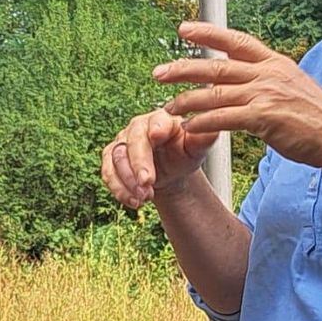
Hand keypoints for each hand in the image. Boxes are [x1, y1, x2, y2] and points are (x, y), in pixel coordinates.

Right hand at [102, 105, 219, 209]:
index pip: (156, 121)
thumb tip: (213, 129)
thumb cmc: (184, 152)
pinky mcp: (111, 159)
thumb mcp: (198, 147)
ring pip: (117, 158)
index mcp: (161, 119)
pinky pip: (108, 173)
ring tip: (145, 198)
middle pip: (133, 141)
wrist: (171, 169)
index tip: (157, 136)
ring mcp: (122, 142)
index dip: (155, 128)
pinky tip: (134, 202)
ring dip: (129, 181)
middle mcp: (138, 127)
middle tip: (147, 182)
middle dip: (138, 163)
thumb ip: (204, 138)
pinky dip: (119, 189)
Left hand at [151, 21, 321, 167]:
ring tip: (168, 107)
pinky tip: (188, 127)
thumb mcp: (293, 86)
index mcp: (274, 63)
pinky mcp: (264, 118)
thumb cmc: (317, 118)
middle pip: (216, 67)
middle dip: (183, 69)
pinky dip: (202, 123)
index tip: (183, 28)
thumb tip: (246, 79)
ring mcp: (266, 94)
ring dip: (187, 101)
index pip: (236, 41)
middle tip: (159, 73)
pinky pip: (223, 118)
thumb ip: (267, 79)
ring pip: (215, 94)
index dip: (207, 33)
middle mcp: (268, 74)